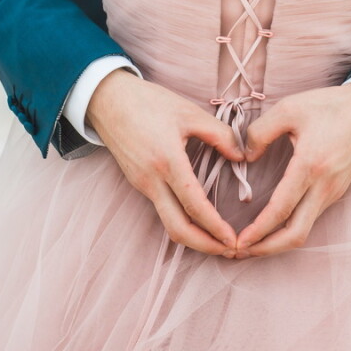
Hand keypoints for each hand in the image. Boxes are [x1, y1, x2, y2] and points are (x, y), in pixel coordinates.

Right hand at [87, 69, 242, 256]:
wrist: (107, 99)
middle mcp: (151, 180)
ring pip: (168, 223)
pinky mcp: (138, 183)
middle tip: (230, 251)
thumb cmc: (148, 101)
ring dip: (194, 236)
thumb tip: (242, 156)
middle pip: (177, 229)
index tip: (234, 240)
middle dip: (205, 246)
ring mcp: (142, 184)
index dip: (216, 228)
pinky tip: (199, 219)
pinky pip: (161, 209)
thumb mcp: (189, 112)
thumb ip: (220, 134)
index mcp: (167, 161)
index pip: (194, 206)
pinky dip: (182, 221)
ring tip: (219, 239)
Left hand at [233, 84, 350, 257]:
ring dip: (277, 241)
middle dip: (266, 248)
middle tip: (239, 251)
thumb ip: (260, 132)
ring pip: (304, 229)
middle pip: (296, 234)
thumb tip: (244, 157)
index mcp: (311, 165)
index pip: (281, 209)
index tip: (238, 241)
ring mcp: (333, 192)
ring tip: (251, 242)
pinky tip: (273, 223)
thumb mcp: (290, 108)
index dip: (258, 230)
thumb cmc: (331, 106)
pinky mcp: (336, 191)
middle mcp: (324, 186)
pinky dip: (289, 227)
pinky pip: (311, 217)